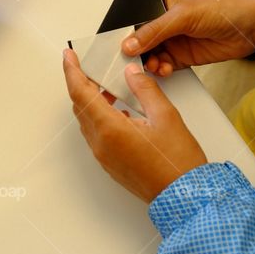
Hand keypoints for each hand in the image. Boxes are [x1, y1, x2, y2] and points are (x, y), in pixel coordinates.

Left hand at [62, 49, 206, 202]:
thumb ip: (145, 89)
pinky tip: (119, 110)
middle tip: (89, 66)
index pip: (80, 93)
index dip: (72, 71)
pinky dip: (101, 117)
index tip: (69, 56)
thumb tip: (131, 73)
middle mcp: (101, 144)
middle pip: (80, 106)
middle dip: (81, 83)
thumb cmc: (178, 163)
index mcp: (110, 129)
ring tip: (108, 86)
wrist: (185, 197)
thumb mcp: (166, 116)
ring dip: (92, 101)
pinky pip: (97, 134)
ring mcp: (104, 156)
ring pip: (87, 121)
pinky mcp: (111, 164)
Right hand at [121, 0, 254, 75]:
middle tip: (132, 59)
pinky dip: (161, 70)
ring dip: (149, 62)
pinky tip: (164, 69)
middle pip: (140, 39)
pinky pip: (164, 65)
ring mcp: (173, 39)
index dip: (125, 31)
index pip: (135, 18)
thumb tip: (130, 44)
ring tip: (153, 65)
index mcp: (160, 2)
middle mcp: (164, 21)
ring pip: (150, 54)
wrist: (252, 27)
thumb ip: (154, 30)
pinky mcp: (183, 56)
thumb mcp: (183, 15)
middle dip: (135, 51)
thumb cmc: (223, 7)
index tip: (118, 44)